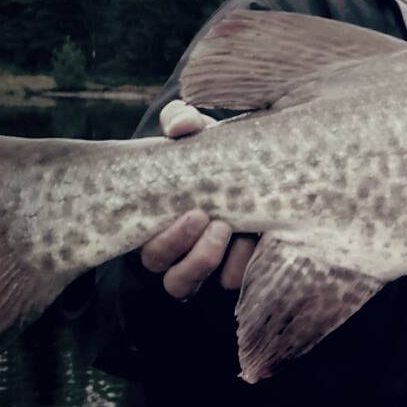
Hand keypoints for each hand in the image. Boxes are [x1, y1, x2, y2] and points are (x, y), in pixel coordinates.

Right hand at [136, 100, 256, 298]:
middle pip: (169, 276)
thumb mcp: (193, 130)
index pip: (148, 250)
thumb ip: (181, 119)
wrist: (243, 162)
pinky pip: (229, 282)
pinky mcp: (229, 269)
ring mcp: (200, 264)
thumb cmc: (205, 148)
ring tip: (235, 232)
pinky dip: (242, 264)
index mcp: (154, 222)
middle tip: (215, 220)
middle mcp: (173, 252)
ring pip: (187, 287)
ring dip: (209, 262)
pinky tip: (258, 240)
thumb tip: (181, 126)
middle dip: (191, 251)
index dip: (168, 240)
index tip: (196, 212)